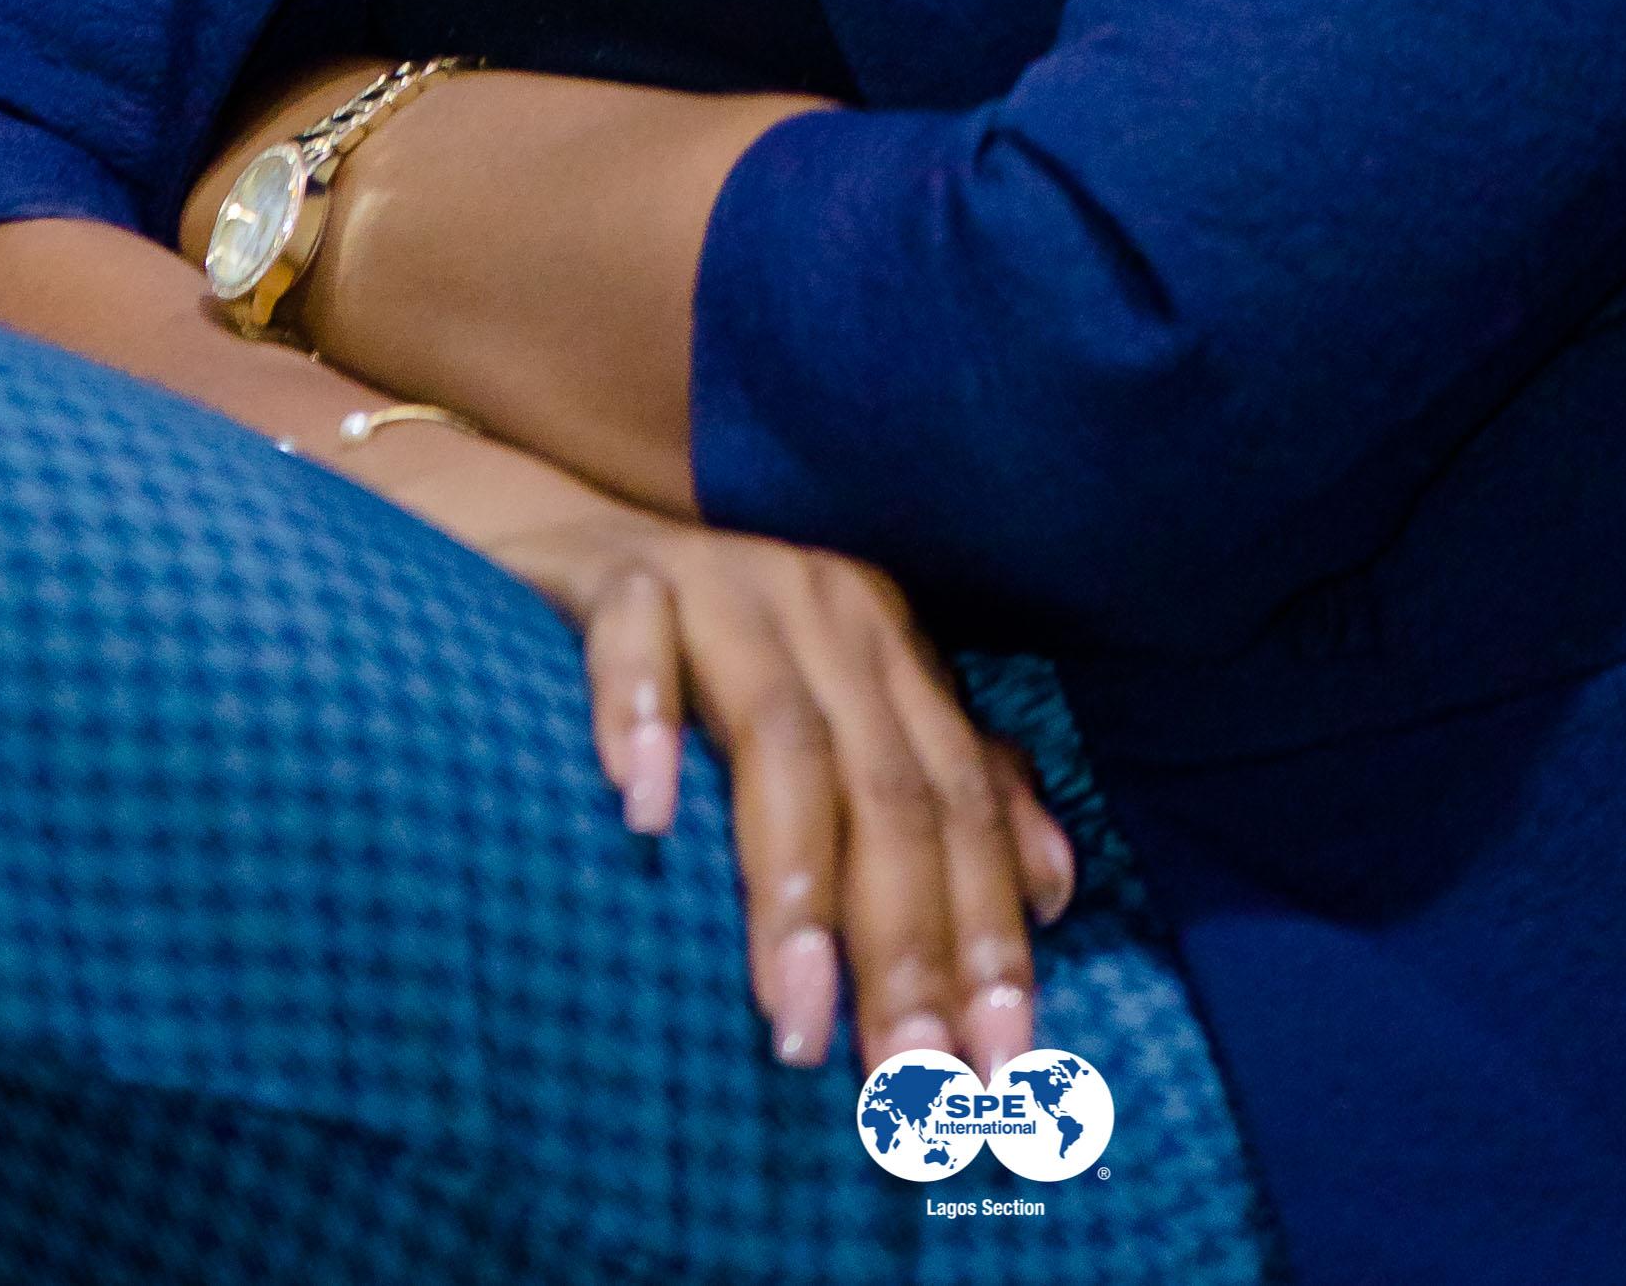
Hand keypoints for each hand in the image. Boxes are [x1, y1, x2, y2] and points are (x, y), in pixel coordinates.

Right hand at [380, 443, 1075, 1076]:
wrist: (567, 546)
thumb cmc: (707, 667)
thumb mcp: (835, 725)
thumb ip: (939, 792)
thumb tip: (1058, 890)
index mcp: (888, 653)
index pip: (958, 804)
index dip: (987, 935)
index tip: (998, 1067)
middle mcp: (824, 610)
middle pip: (885, 787)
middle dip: (905, 943)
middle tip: (907, 1077)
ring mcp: (722, 585)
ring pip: (781, 735)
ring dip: (793, 883)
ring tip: (795, 1015)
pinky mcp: (616, 573)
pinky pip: (635, 638)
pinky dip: (643, 718)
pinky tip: (644, 816)